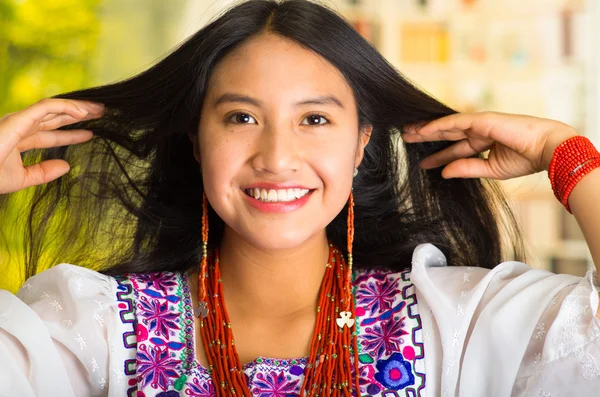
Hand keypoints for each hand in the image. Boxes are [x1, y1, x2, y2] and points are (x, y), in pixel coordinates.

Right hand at [0, 98, 103, 193]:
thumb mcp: (21, 179)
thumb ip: (43, 172)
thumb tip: (66, 166)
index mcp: (18, 138)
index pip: (50, 133)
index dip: (71, 133)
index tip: (91, 134)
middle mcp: (18, 126)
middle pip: (54, 117)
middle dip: (78, 114)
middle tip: (102, 113)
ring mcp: (17, 120)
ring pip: (53, 108)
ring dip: (77, 107)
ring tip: (99, 109)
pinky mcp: (17, 119)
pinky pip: (45, 107)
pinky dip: (65, 107)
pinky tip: (83, 113)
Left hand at [401, 111, 577, 179]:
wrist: (546, 149)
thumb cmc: (526, 159)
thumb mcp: (490, 169)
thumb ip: (466, 168)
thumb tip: (444, 173)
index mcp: (484, 143)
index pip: (455, 149)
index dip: (438, 155)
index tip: (422, 163)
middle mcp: (479, 131)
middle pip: (446, 134)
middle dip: (426, 137)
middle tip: (406, 139)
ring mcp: (479, 124)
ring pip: (446, 125)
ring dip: (426, 129)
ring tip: (407, 133)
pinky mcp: (481, 119)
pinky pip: (454, 122)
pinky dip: (437, 126)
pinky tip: (422, 130)